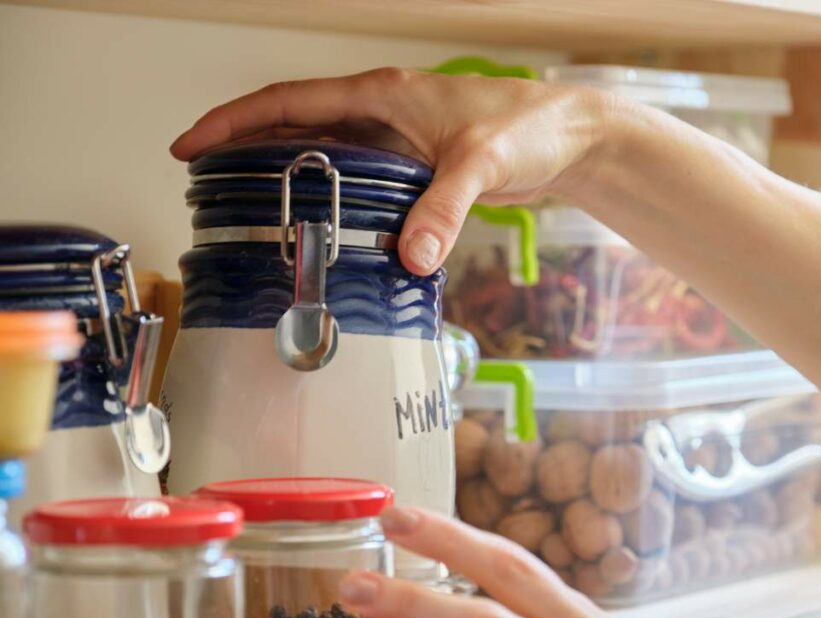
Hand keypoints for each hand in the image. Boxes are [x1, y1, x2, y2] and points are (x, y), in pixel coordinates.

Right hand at [170, 69, 613, 274]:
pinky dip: (329, 195)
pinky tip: (318, 224)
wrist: (568, 138)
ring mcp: (395, 139)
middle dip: (243, 148)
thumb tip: (412, 257)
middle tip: (202, 183)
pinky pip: (355, 178)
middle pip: (293, 125)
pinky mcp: (414, 166)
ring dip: (282, 173)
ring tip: (243, 206)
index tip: (191, 145)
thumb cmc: (528, 128)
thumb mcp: (481, 165)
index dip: (235, 121)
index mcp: (382, 96)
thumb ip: (444, 208)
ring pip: (322, 152)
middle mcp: (381, 113)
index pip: (289, 101)